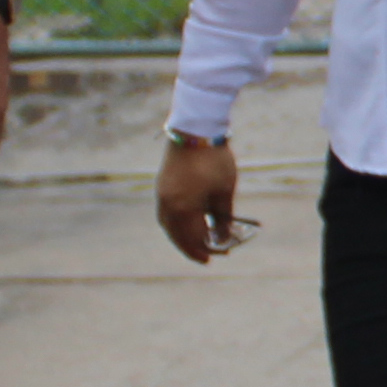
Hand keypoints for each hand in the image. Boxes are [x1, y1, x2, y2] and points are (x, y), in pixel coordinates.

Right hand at [155, 133, 243, 264]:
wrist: (195, 129)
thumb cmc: (214, 160)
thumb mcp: (224, 191)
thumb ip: (223, 217)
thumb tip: (224, 238)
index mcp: (183, 208)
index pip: (193, 238)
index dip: (207, 249)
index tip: (221, 254)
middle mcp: (168, 205)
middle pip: (177, 236)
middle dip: (192, 248)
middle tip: (206, 257)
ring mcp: (162, 194)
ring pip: (168, 225)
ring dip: (181, 237)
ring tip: (195, 243)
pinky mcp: (162, 185)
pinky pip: (165, 213)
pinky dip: (175, 224)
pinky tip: (186, 224)